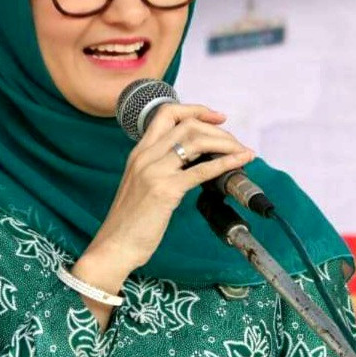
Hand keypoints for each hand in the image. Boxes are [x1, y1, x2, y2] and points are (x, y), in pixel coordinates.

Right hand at [71, 104, 254, 319]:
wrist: (114, 246)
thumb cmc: (128, 222)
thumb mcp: (140, 185)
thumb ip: (159, 169)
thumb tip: (190, 163)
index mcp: (139, 153)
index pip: (167, 113)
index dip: (196, 110)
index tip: (217, 117)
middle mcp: (145, 156)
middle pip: (187, 125)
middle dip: (217, 130)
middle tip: (235, 142)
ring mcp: (154, 171)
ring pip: (196, 141)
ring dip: (225, 143)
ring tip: (241, 151)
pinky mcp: (165, 190)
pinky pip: (202, 170)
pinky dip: (226, 162)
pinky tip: (240, 161)